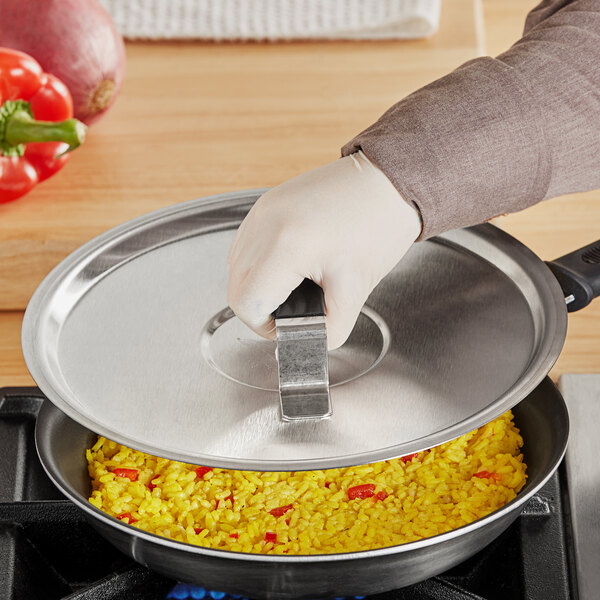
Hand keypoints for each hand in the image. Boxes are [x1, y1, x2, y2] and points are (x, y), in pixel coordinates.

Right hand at [227, 151, 421, 348]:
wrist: (388, 182)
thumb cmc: (379, 226)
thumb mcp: (355, 290)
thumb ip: (329, 328)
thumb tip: (307, 341)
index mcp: (286, 246)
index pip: (246, 304)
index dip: (264, 327)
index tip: (287, 327)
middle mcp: (265, 224)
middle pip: (236, 288)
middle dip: (260, 310)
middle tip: (292, 312)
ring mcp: (262, 211)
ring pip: (236, 267)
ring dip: (258, 287)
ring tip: (293, 289)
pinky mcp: (266, 205)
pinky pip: (246, 245)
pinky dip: (259, 265)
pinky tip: (289, 267)